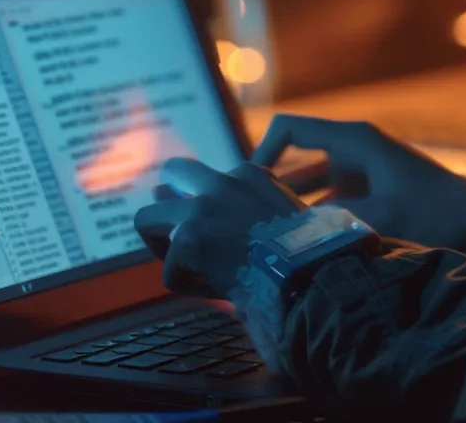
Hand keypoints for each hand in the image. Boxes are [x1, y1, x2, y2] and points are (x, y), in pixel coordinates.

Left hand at [139, 158, 304, 298]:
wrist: (319, 279)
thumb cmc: (313, 258)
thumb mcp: (288, 219)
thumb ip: (254, 211)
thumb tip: (221, 218)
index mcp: (250, 175)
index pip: (211, 180)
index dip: (213, 211)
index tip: (231, 238)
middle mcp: (222, 183)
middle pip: (172, 173)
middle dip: (170, 201)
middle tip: (183, 235)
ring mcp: (202, 208)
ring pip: (146, 218)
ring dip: (163, 246)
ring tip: (190, 269)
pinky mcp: (188, 239)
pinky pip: (169, 271)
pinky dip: (188, 287)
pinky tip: (217, 294)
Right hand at [253, 115, 465, 253]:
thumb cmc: (436, 211)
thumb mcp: (381, 217)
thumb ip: (331, 223)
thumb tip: (285, 235)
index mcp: (352, 140)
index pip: (288, 129)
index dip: (263, 152)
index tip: (250, 186)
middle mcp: (350, 151)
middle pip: (293, 161)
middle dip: (268, 186)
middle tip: (243, 217)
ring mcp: (358, 173)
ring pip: (308, 186)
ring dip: (289, 207)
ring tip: (263, 234)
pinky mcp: (366, 195)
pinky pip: (326, 202)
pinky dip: (312, 219)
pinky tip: (297, 245)